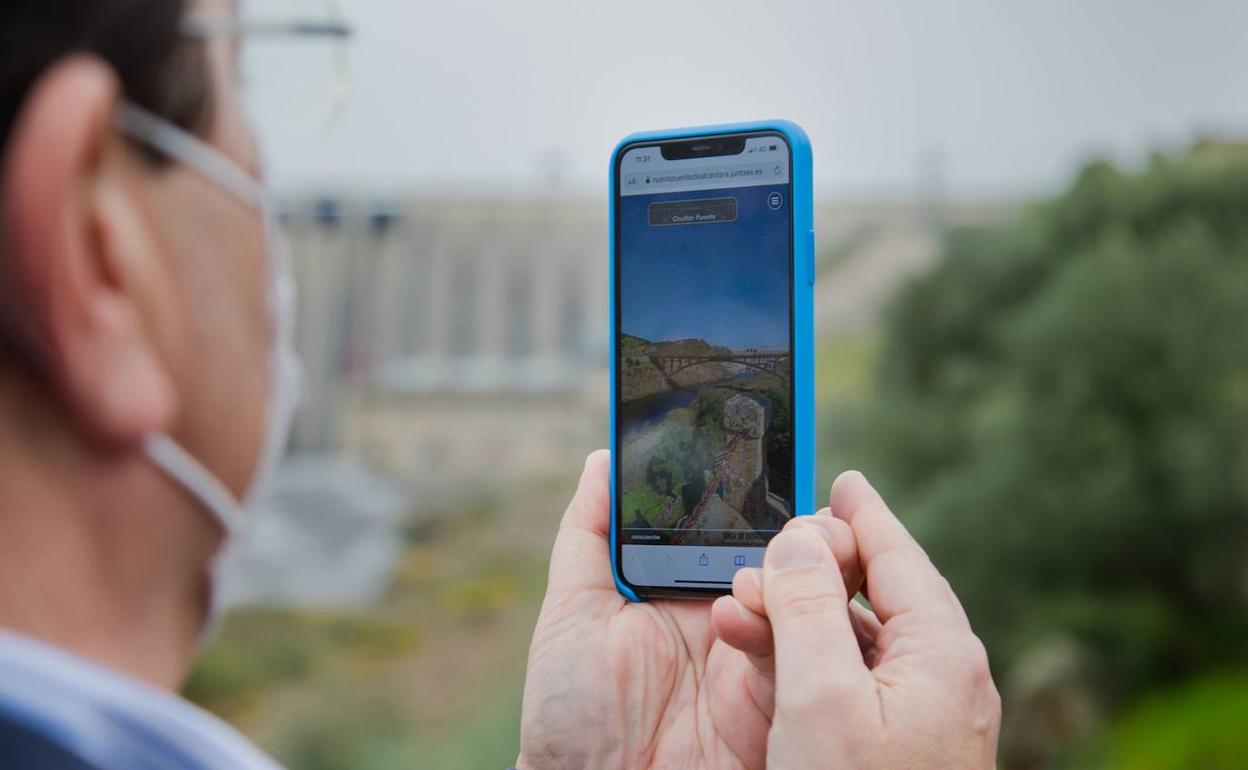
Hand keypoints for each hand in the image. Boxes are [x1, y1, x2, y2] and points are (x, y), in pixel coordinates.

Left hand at [517, 451, 859, 769]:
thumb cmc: (569, 708)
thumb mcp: (573, 609)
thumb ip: (590, 533)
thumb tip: (603, 456)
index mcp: (691, 589)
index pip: (739, 528)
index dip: (765, 490)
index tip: (785, 444)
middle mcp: (735, 618)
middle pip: (790, 558)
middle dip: (807, 528)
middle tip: (804, 512)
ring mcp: (763, 661)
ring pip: (812, 600)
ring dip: (809, 572)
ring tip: (792, 557)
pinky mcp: (782, 705)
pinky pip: (813, 658)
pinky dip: (807, 630)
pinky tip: (773, 613)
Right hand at [713, 471, 1000, 768]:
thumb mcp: (819, 698)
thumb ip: (806, 609)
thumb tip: (801, 541)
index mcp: (943, 654)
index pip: (899, 556)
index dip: (865, 514)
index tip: (847, 481)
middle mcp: (948, 680)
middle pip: (882, 593)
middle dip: (819, 566)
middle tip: (775, 551)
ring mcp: (932, 717)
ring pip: (863, 640)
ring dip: (803, 618)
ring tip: (744, 608)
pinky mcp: (908, 748)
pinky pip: (860, 681)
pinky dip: (813, 660)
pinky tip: (773, 661)